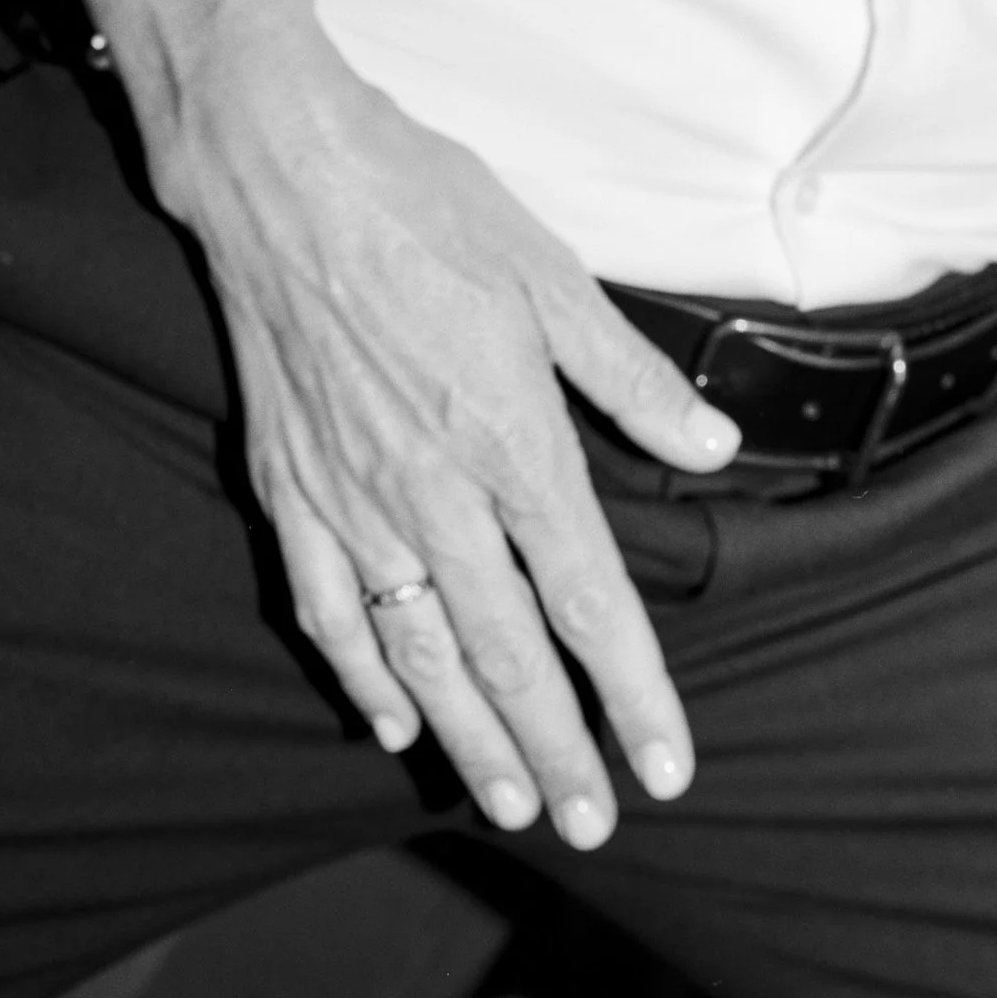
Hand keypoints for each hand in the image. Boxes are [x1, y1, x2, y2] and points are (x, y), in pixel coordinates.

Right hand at [77, 0, 740, 845]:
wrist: (283, 174)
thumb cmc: (426, 208)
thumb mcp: (553, 278)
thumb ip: (632, 381)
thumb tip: (713, 451)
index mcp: (513, 440)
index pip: (589, 599)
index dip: (633, 694)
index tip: (667, 769)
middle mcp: (434, 491)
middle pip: (509, 651)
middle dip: (559, 748)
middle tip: (593, 824)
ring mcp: (354, 497)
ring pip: (420, 650)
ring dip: (470, 735)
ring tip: (512, 801)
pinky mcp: (291, 486)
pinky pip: (331, 606)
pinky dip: (361, 674)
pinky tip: (392, 721)